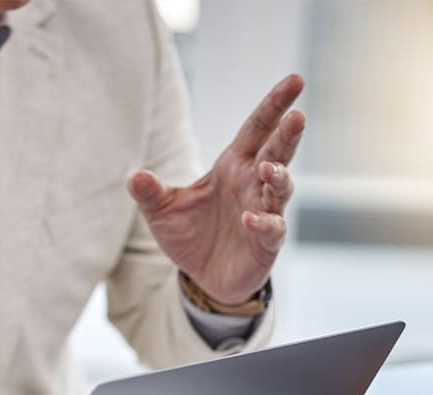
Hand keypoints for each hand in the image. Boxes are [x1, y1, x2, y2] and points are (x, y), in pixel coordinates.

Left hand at [128, 74, 305, 305]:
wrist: (202, 277)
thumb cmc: (189, 235)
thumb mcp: (161, 212)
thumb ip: (150, 193)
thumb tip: (134, 177)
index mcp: (232, 165)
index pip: (257, 128)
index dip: (274, 104)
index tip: (295, 79)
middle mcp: (252, 184)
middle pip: (276, 152)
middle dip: (288, 134)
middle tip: (298, 115)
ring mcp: (264, 212)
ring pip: (280, 188)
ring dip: (277, 177)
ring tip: (267, 168)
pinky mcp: (266, 243)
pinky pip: (271, 229)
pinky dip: (263, 223)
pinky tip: (249, 219)